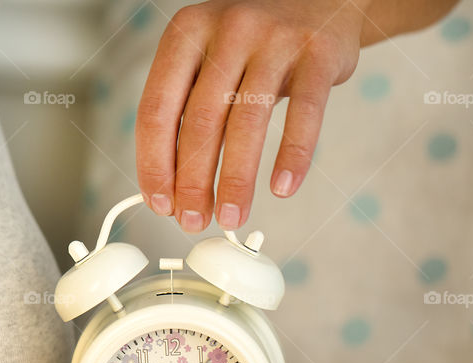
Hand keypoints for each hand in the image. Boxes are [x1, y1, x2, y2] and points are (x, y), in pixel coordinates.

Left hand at [135, 0, 365, 231]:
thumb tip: (171, 188)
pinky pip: (303, 115)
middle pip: (200, 123)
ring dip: (236, 181)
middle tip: (192, 221)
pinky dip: (292, 157)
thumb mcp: (208, 59)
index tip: (160, 204)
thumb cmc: (252, 44)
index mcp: (185, 34)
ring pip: (247, 123)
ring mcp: (273, 39)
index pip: (156, 111)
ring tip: (231, 217)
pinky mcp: (318, 53)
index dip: (155, 165)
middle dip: (194, 183)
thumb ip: (186, 111)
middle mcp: (226, 31)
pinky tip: (282, 188)